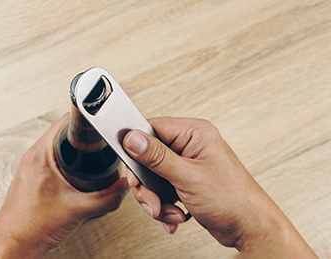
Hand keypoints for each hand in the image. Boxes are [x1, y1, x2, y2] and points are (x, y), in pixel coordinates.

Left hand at [0, 114, 128, 257]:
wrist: (15, 246)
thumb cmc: (32, 227)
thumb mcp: (80, 209)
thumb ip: (109, 197)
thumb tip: (124, 186)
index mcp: (41, 154)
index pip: (67, 121)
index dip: (88, 119)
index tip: (101, 122)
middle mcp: (35, 156)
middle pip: (66, 132)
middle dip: (87, 135)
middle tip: (102, 140)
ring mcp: (33, 166)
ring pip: (60, 145)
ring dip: (78, 148)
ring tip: (93, 155)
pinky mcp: (35, 177)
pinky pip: (55, 159)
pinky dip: (70, 160)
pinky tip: (79, 172)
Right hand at [123, 117, 315, 257]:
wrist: (249, 227)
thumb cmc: (232, 198)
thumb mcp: (188, 176)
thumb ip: (157, 157)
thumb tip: (133, 138)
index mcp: (194, 133)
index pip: (153, 128)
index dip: (137, 146)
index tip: (132, 166)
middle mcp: (190, 146)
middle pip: (149, 156)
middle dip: (147, 183)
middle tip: (150, 199)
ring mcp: (188, 165)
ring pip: (153, 176)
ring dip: (156, 198)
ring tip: (167, 211)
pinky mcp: (186, 181)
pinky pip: (162, 189)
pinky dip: (164, 205)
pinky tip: (174, 215)